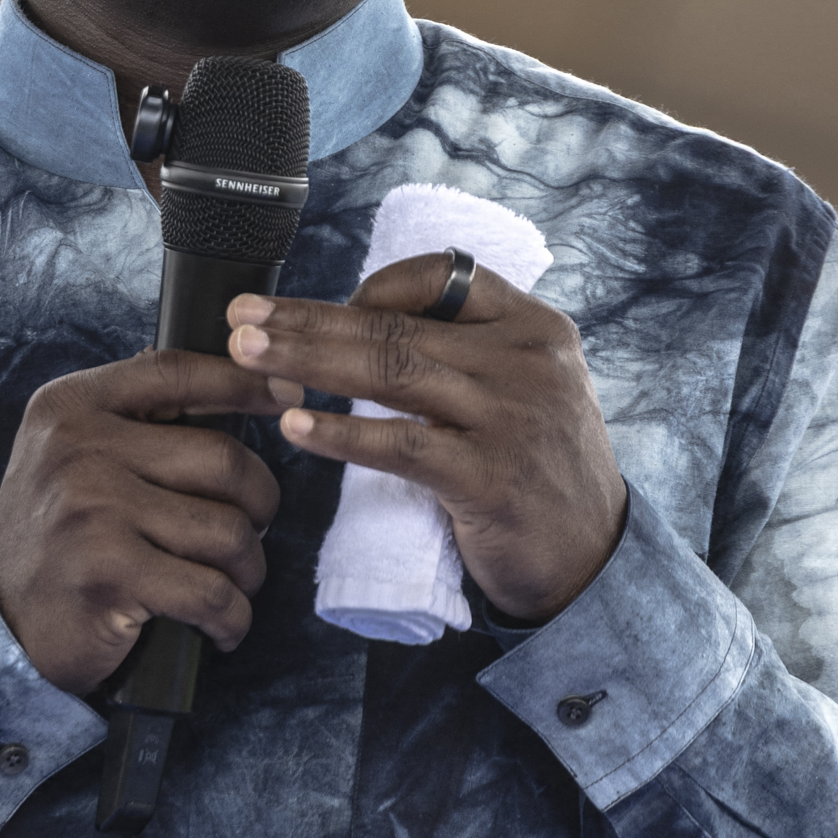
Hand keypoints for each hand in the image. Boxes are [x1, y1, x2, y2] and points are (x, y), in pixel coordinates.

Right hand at [0, 351, 284, 692]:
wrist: (2, 623)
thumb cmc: (59, 535)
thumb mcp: (73, 452)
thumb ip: (136, 414)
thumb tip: (236, 374)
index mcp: (72, 406)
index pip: (177, 372)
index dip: (246, 381)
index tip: (291, 393)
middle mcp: (79, 449)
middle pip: (224, 457)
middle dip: (261, 503)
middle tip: (253, 530)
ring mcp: (93, 511)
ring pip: (227, 530)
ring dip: (248, 568)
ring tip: (233, 583)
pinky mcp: (109, 574)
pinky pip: (211, 592)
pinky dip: (232, 618)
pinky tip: (222, 626)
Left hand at [228, 259, 627, 622]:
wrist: (596, 561)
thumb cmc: (541, 472)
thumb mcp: (530, 390)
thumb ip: (469, 355)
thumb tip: (364, 328)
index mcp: (535, 328)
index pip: (445, 276)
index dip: (374, 286)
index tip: (323, 306)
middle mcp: (526, 361)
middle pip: (398, 326)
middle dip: (309, 319)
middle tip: (242, 316)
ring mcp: (510, 418)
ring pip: (392, 373)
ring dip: (308, 360)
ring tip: (249, 355)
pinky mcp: (490, 478)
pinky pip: (402, 446)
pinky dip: (343, 435)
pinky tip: (297, 428)